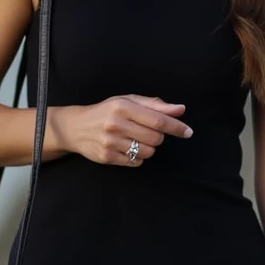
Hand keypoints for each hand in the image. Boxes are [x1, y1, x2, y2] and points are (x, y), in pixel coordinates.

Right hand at [53, 95, 192, 165]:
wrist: (75, 127)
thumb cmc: (106, 111)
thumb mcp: (128, 101)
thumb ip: (155, 105)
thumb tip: (180, 109)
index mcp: (123, 106)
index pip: (158, 120)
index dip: (176, 127)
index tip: (188, 132)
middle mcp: (116, 124)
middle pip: (155, 138)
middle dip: (157, 137)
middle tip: (146, 132)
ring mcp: (110, 142)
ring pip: (147, 152)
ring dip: (147, 148)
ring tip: (134, 139)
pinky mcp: (106, 157)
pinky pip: (135, 162)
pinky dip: (136, 157)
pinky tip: (126, 148)